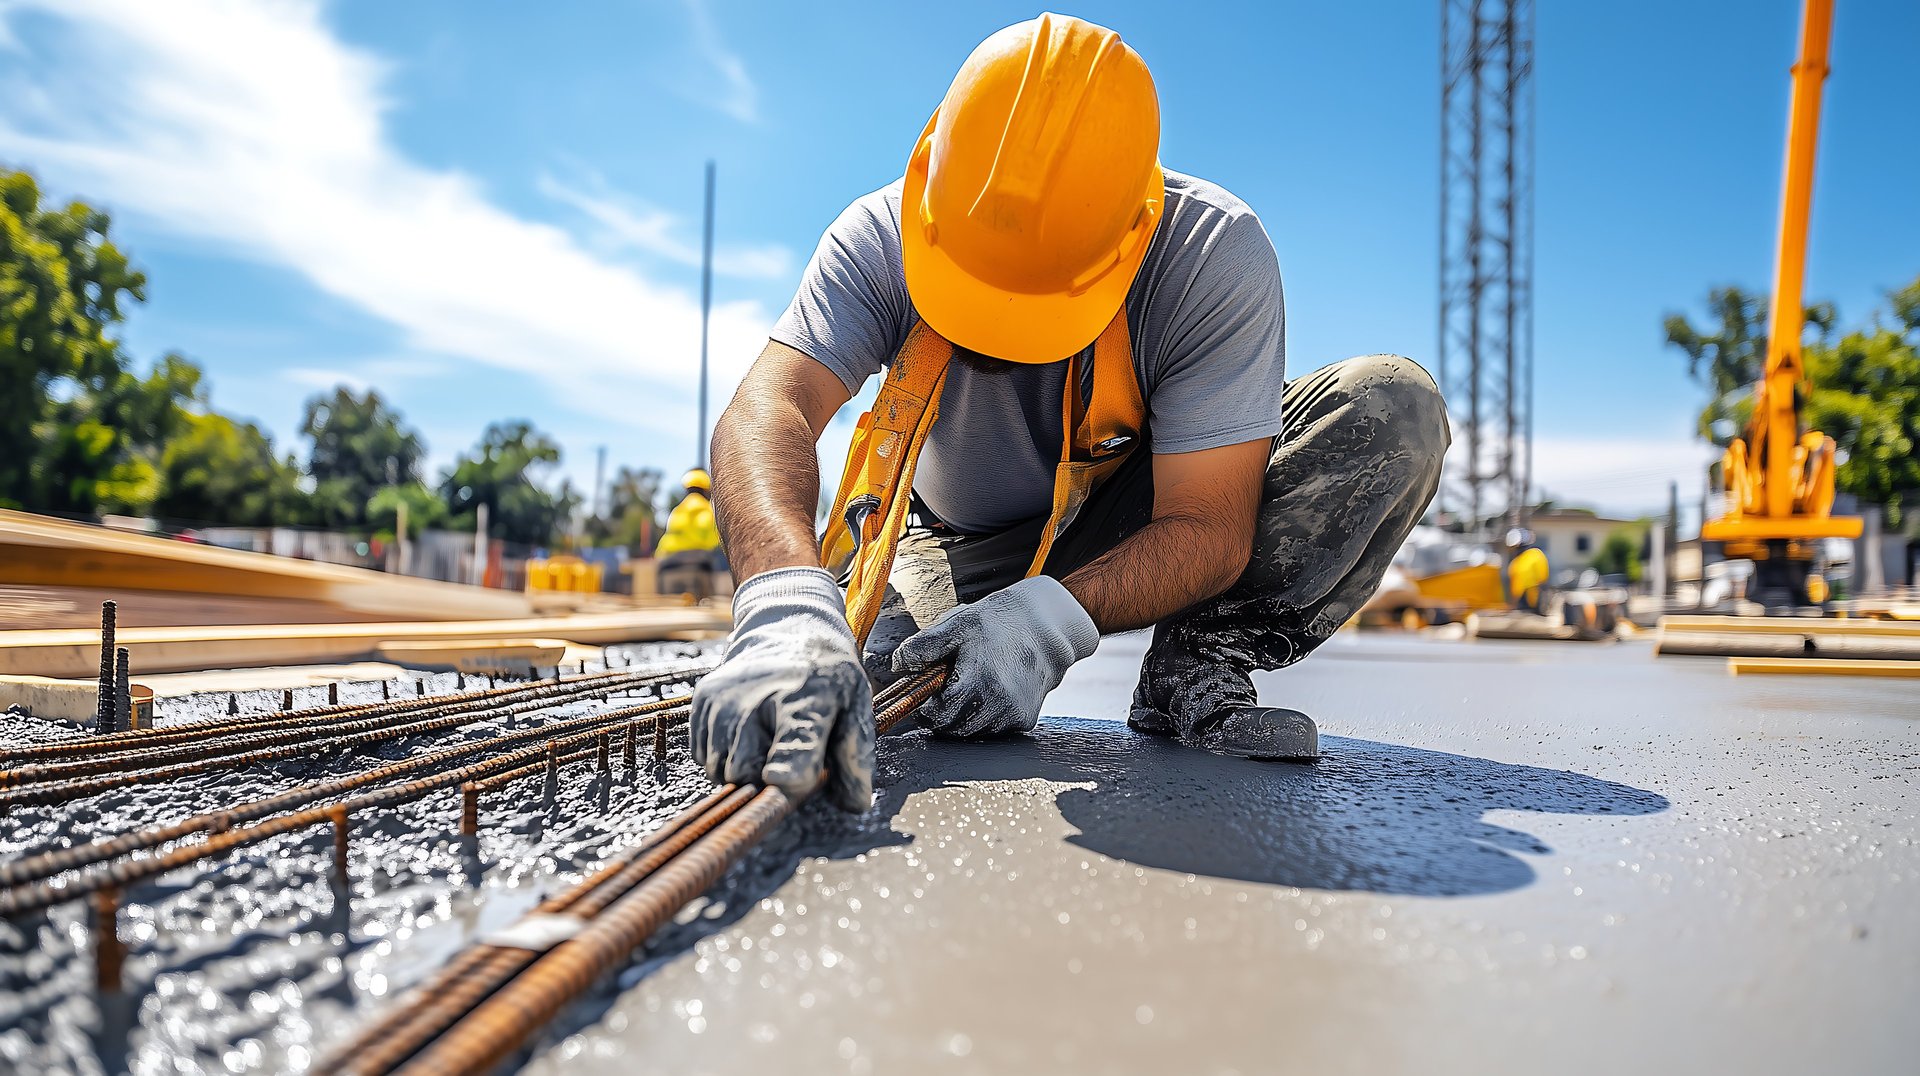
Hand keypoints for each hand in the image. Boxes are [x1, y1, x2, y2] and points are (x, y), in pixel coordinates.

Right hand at [691, 567, 873, 810]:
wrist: (787, 627)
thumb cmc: (826, 675)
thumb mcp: (856, 705)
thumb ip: (856, 755)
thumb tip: (855, 804)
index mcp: (805, 700)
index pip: (792, 743)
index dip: (788, 770)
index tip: (782, 781)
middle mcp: (756, 699)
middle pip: (747, 772)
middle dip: (768, 782)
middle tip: (792, 760)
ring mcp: (723, 700)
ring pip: (721, 771)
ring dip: (745, 771)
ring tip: (770, 743)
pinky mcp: (702, 700)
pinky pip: (703, 757)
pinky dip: (724, 757)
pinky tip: (748, 734)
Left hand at [891, 575, 1097, 738]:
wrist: (1047, 627)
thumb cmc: (998, 622)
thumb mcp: (957, 625)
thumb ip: (923, 646)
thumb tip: (898, 666)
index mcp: (977, 682)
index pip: (936, 716)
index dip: (927, 705)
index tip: (930, 690)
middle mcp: (998, 704)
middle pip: (952, 729)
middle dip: (943, 712)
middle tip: (948, 686)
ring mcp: (1013, 715)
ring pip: (971, 732)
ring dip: (963, 716)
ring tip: (971, 685)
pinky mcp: (1024, 720)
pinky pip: (992, 729)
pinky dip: (984, 716)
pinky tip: (989, 691)